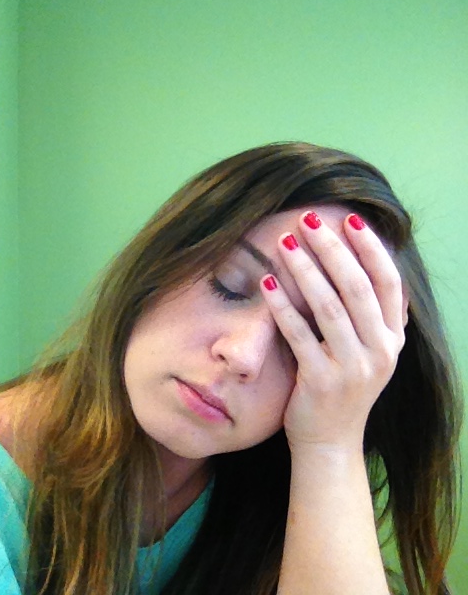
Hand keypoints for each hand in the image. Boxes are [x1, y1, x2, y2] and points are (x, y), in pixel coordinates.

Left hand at [260, 211, 406, 453]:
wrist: (331, 442)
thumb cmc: (344, 388)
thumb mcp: (372, 352)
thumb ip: (374, 315)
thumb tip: (366, 262)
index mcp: (393, 338)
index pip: (388, 282)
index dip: (370, 248)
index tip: (349, 219)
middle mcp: (380, 351)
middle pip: (357, 287)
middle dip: (332, 248)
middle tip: (308, 220)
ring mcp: (353, 368)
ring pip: (330, 307)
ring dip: (306, 270)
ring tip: (285, 242)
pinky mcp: (321, 382)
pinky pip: (299, 335)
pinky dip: (283, 306)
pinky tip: (267, 282)